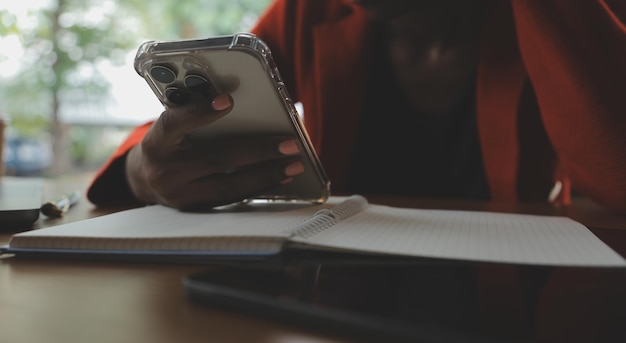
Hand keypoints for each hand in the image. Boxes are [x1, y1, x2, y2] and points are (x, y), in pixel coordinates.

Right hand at [125, 93, 304, 208]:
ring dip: (266, 174)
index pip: (174, 123)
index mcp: (156, 141)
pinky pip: (231, 198)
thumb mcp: (172, 127)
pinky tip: (279, 177)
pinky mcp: (194, 209)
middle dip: (258, 150)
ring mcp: (179, 195)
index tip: (228, 101)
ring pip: (229, 185)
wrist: (143, 179)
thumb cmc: (167, 143)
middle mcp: (164, 170)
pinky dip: (258, 187)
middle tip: (290, 144)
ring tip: (294, 164)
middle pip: (216, 159)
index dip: (200, 112)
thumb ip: (194, 115)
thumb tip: (239, 104)